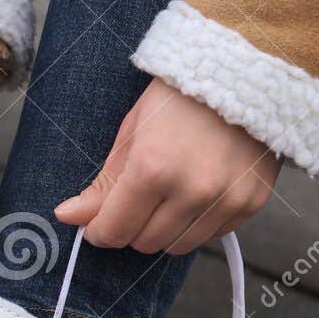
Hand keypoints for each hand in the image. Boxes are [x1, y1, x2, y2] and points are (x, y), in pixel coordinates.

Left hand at [54, 80, 279, 253]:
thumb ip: (102, 185)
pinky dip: (196, 224)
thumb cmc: (180, 97)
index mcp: (153, 169)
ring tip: (167, 196)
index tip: (98, 224)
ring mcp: (225, 199)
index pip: (114, 230)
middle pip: (145, 243)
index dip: (100, 231)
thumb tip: (67, 217)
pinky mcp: (250, 203)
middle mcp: (192, 190)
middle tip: (137, 200)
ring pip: (177, 247)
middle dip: (132, 227)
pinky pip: (210, 236)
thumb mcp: (131, 133)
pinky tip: (196, 193)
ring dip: (163, 230)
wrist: (245, 70)